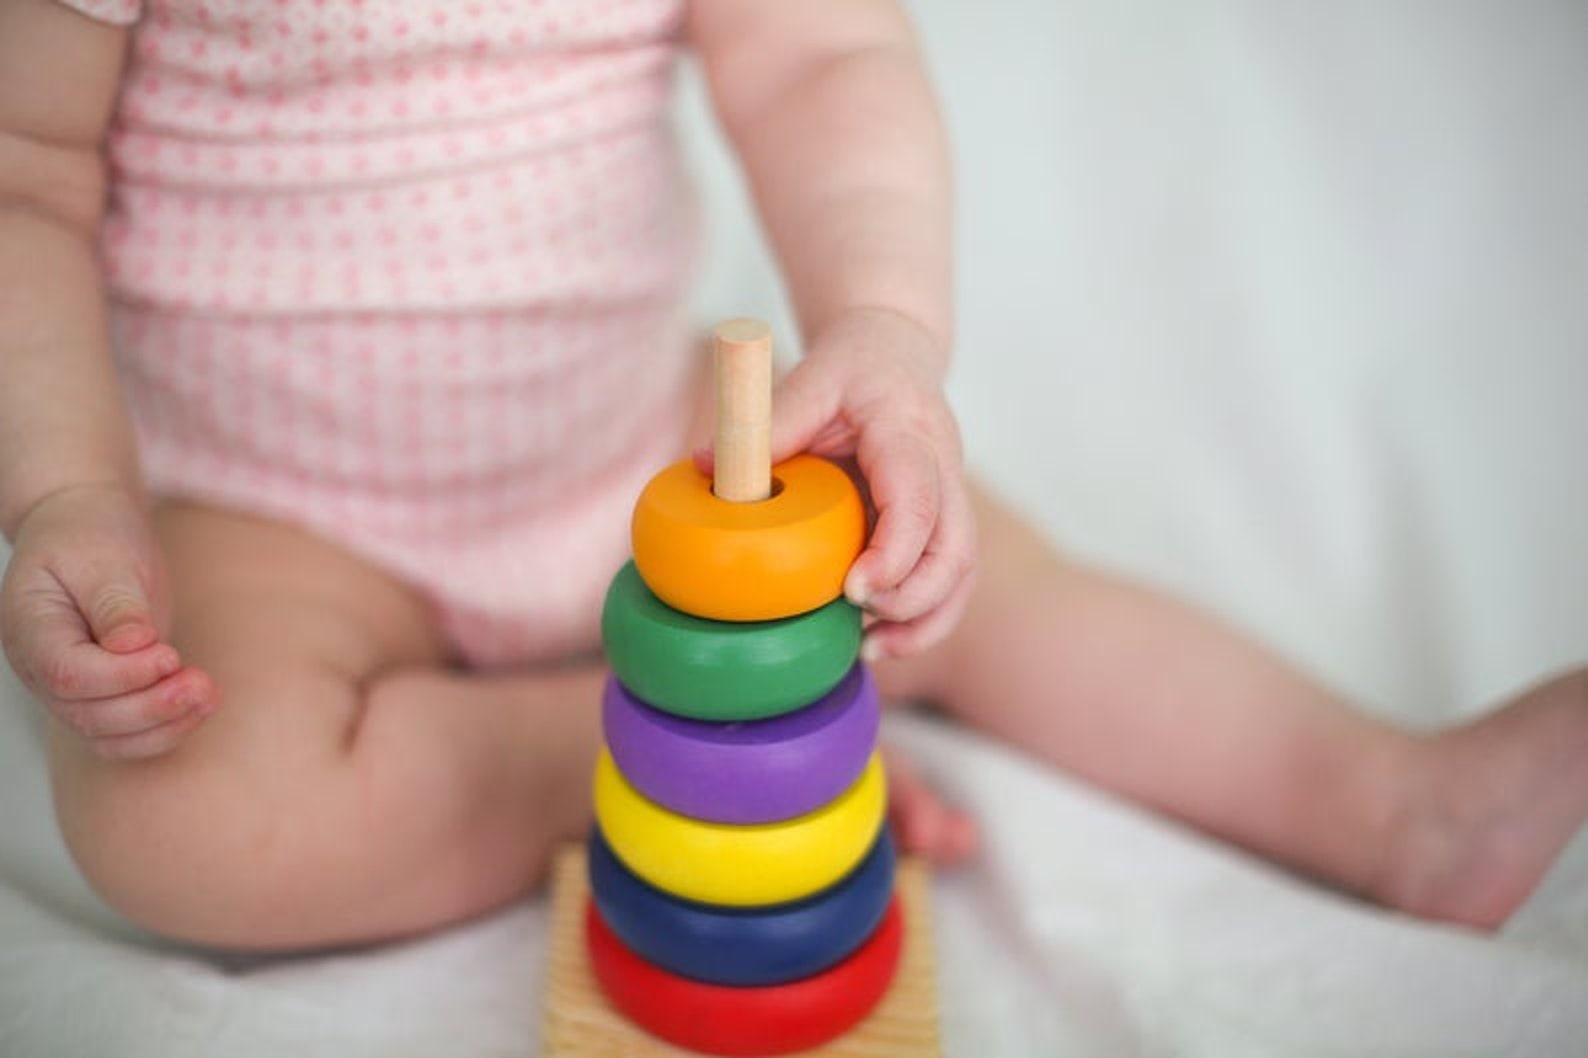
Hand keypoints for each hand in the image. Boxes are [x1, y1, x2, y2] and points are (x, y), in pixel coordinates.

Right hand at [1, 484, 216, 758]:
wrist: (86, 528)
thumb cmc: (91, 536)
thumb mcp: (104, 557)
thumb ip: (117, 604)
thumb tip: (134, 645)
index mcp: (30, 627)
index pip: (68, 673)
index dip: (122, 675)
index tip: (170, 655)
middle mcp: (40, 667)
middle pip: (88, 714)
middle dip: (151, 707)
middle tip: (202, 684)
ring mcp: (67, 687)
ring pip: (108, 736)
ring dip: (163, 725)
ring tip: (208, 695)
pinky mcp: (102, 693)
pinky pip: (126, 734)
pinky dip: (165, 729)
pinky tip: (201, 705)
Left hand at [705, 307, 974, 658]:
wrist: (894, 356)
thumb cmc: (850, 369)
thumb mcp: (810, 379)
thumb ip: (768, 423)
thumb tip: (703, 467)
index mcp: (909, 432)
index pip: (920, 498)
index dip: (894, 550)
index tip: (854, 588)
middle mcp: (944, 468)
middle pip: (957, 548)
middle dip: (914, 597)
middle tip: (857, 614)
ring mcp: (951, 498)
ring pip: (961, 571)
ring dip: (923, 620)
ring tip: (869, 649)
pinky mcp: (942, 522)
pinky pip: (949, 580)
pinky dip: (920, 618)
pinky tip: (877, 642)